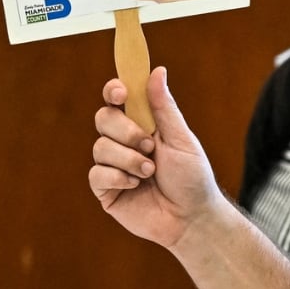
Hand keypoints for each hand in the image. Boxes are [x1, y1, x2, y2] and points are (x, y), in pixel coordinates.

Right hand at [91, 67, 227, 248]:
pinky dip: (117, 177)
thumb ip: (164, 108)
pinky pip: (96, 173)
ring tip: (150, 172)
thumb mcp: (181, 139)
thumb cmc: (192, 178)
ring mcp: (112, 166)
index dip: (114, 91)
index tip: (122, 93)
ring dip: (128, 158)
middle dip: (126, 131)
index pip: (118, 100)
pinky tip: (135, 185)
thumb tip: (158, 71)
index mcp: (143, 126)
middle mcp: (124, 143)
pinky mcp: (106, 189)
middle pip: (104, 118)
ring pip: (100, 147)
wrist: (192, 217)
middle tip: (149, 145)